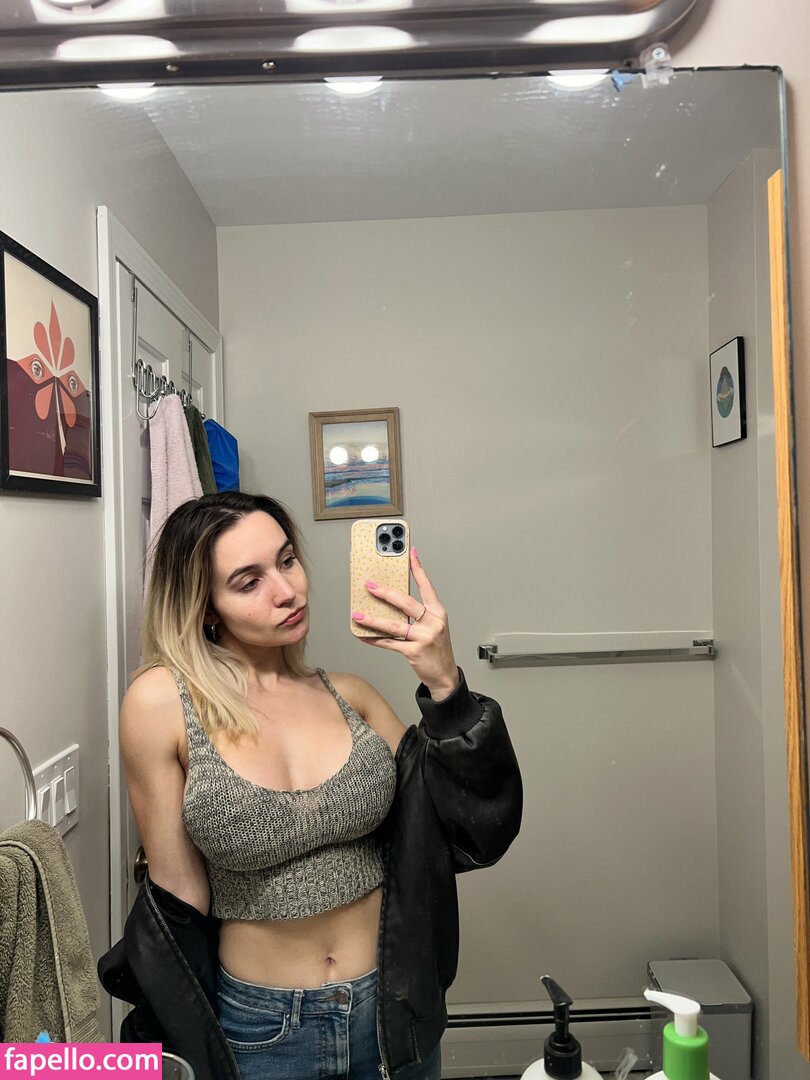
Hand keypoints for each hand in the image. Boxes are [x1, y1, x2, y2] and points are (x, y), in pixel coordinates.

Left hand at [351, 547, 458, 699]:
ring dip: (373, 619)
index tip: (410, 553)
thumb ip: (418, 613)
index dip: (418, 569)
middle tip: (370, 585)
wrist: (445, 675)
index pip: (427, 586)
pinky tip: (363, 635)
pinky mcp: (414, 652)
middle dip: (385, 593)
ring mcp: (424, 637)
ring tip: (358, 615)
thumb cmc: (437, 648)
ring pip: (394, 625)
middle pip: (406, 603)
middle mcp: (433, 623)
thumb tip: (392, 600)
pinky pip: (389, 643)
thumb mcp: (434, 626)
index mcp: (438, 612)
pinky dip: (374, 639)